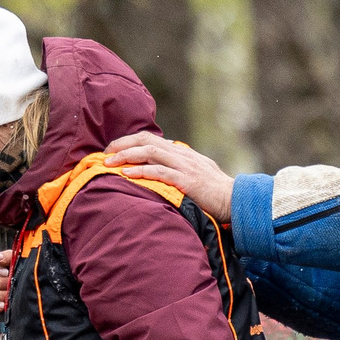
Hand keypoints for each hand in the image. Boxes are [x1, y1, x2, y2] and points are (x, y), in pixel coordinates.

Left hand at [109, 132, 236, 226]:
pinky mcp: (187, 181)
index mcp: (181, 152)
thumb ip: (178, 167)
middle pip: (146, 140)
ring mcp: (184, 166)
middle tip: (104, 154)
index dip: (128, 141)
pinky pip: (160, 172)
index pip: (150, 139)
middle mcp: (180, 154)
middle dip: (122, 144)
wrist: (235, 200)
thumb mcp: (195, 173)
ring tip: (109, 163)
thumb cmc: (214, 191)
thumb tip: (159, 167)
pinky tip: (126, 174)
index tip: (112, 150)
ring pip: (150, 152)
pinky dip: (141, 172)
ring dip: (127, 156)